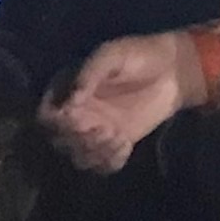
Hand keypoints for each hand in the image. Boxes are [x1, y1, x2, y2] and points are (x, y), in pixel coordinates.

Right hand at [43, 32, 207, 172]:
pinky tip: (126, 145)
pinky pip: (103, 165)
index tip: (78, 117)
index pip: (46, 116)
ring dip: (95, 153)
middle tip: (105, 130)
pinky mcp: (116, 144)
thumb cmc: (138, 56)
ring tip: (118, 138)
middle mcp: (77, 113)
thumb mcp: (111, 55)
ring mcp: (96, 130)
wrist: (173, 71)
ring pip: (79, 157)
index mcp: (68, 90)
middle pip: (59, 142)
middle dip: (79, 140)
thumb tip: (70, 101)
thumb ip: (89, 74)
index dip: (57, 123)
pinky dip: (111, 162)